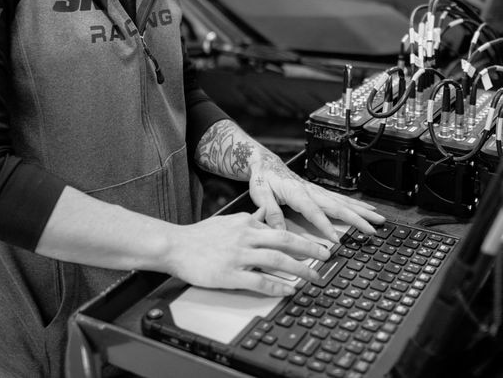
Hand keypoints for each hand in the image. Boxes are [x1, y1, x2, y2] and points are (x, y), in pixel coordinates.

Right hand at [167, 210, 332, 296]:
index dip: (302, 238)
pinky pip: (259, 281)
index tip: (318, 244)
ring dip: (300, 269)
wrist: (174, 245)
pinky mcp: (230, 274)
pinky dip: (277, 285)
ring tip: (315, 276)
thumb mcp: (228, 220)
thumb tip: (265, 212)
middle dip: (310, 249)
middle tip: (327, 256)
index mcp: (247, 223)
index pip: (280, 229)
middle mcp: (246, 236)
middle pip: (285, 241)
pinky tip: (289, 289)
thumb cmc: (200, 236)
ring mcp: (238, 255)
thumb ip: (250, 218)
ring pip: (277, 260)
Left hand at [248, 151, 384, 244]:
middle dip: (357, 219)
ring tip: (379, 219)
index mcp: (296, 193)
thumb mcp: (260, 195)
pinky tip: (368, 210)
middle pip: (337, 206)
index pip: (313, 212)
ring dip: (362, 211)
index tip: (336, 239)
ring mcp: (318, 191)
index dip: (325, 226)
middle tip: (372, 230)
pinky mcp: (320, 192)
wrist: (266, 164)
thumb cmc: (263, 179)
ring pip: (344, 202)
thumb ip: (270, 213)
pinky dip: (357, 205)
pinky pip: (342, 199)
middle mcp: (311, 191)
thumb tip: (279, 231)